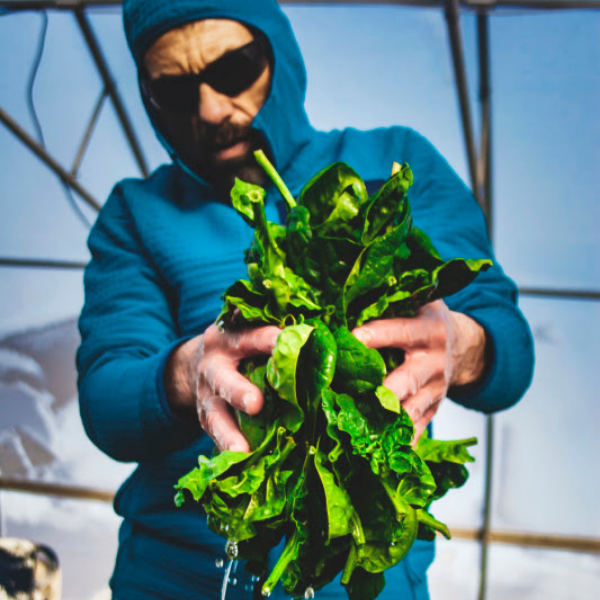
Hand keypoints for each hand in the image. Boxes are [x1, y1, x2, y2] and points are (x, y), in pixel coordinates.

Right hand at [164, 323, 279, 452]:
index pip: (251, 336)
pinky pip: (215, 437)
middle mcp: (213, 365)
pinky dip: (228, 450)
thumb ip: (274, 331)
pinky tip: (243, 464)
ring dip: (229, 433)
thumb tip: (322, 333)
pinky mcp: (205, 419)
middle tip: (256, 404)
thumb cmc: (241, 344)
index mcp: (229, 337)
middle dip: (239, 391)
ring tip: (242, 451)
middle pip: (223, 378)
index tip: (291, 345)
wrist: (197, 363)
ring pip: (215, 415)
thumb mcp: (250, 329)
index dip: (270, 341)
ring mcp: (205, 395)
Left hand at [353, 300, 487, 442]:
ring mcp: (436, 390)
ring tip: (358, 429)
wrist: (462, 347)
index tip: (352, 337)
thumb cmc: (426, 321)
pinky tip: (380, 451)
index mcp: (430, 331)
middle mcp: (435, 362)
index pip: (401, 332)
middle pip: (408, 379)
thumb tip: (348, 302)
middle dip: (383, 390)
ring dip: (386, 420)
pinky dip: (399, 441)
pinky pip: (417, 430)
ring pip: (411, 410)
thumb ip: (392, 302)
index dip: (377, 335)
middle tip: (354, 396)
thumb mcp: (418, 302)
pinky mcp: (434, 410)